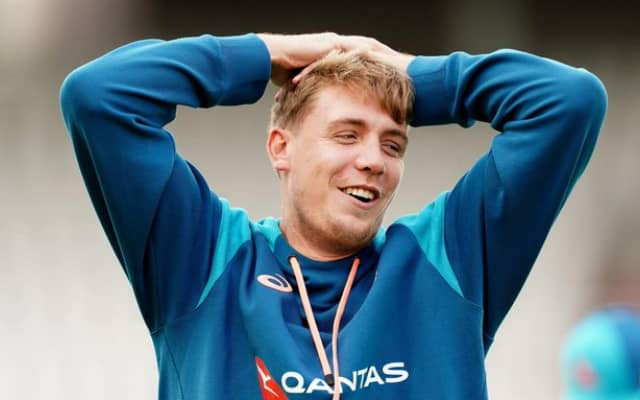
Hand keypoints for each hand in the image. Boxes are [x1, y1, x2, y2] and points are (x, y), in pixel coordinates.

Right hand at [257, 32, 414, 86]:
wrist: (272, 57)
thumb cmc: (283, 70)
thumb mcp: (306, 82)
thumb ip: (316, 88)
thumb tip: (317, 105)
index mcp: (334, 51)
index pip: (361, 55)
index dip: (378, 61)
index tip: (393, 71)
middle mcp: (337, 44)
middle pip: (369, 47)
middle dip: (387, 54)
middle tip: (405, 63)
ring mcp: (335, 42)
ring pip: (367, 45)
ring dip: (384, 53)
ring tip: (400, 62)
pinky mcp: (331, 44)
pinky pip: (356, 48)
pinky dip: (370, 54)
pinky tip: (382, 60)